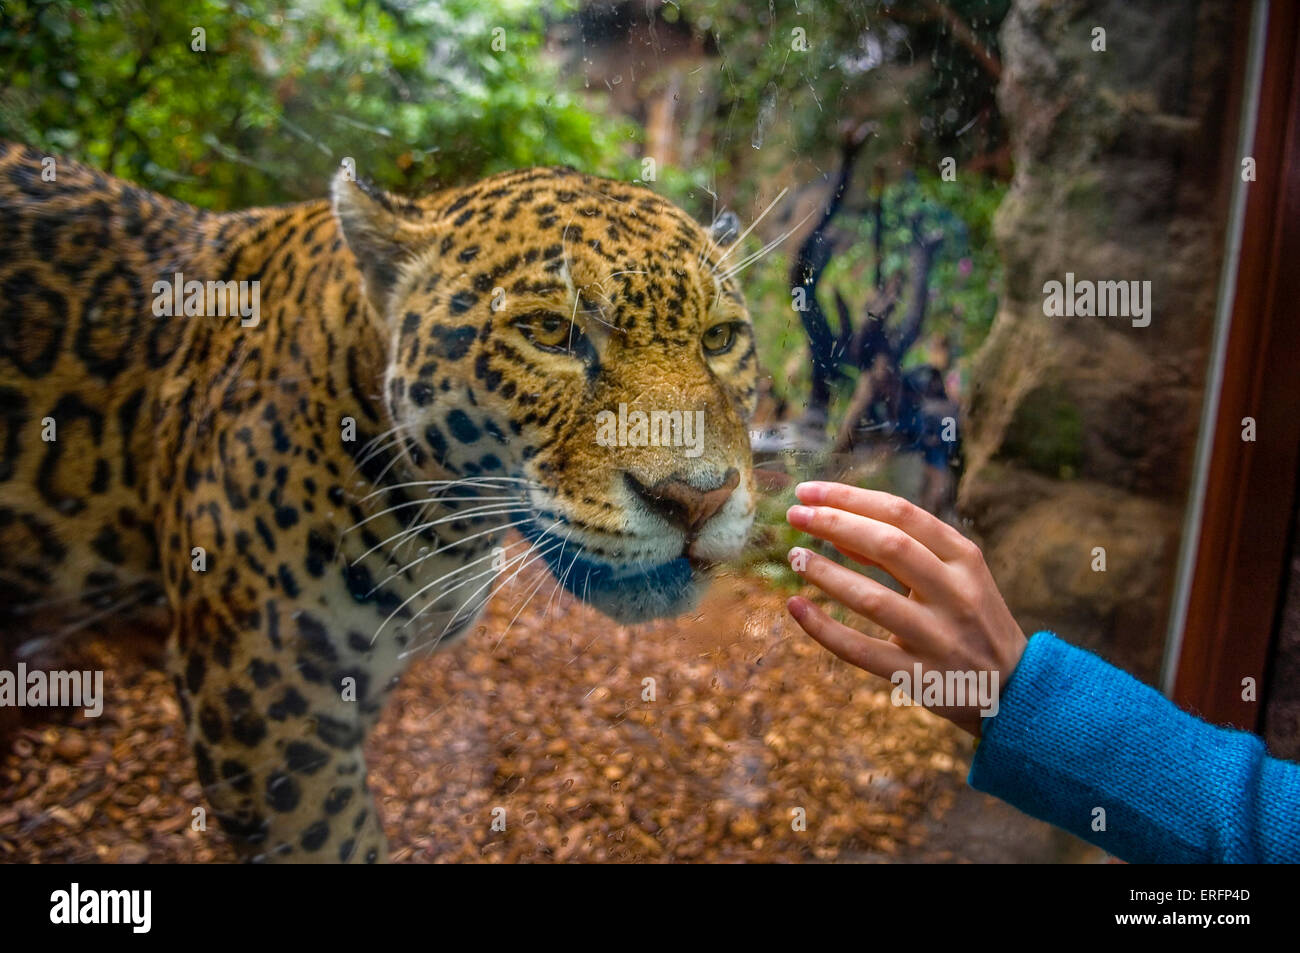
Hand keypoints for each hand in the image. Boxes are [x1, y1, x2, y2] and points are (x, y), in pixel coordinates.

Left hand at [785, 482, 1025, 735]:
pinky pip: (862, 651)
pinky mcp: (920, 677)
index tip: (809, 491)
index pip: (902, 513)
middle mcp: (955, 593)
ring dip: (826, 574)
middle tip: (794, 515)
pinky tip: (796, 608)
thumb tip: (836, 527)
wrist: (1015, 686)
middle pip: (889, 546)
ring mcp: (939, 637)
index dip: (851, 498)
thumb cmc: (971, 618)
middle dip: (834, 524)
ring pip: (872, 599)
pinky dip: (824, 629)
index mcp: (964, 558)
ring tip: (795, 557)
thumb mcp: (954, 574)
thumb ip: (903, 550)